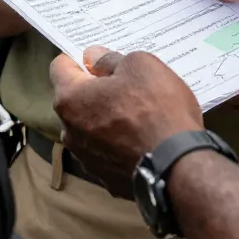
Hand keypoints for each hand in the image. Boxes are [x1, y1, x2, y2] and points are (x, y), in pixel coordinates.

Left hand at [50, 46, 203, 199]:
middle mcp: (70, 132)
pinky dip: (120, 145)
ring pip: (91, 129)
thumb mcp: (139, 66)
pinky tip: (143, 141)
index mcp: (70, 100)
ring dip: (107, 120)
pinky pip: (109, 153)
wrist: (179, 167)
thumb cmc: (157, 108)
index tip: (100, 59)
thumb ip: (109, 60)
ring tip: (139, 117)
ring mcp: (87, 160)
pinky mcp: (107, 181)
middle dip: (95, 91)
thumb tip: (94, 58)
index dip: (79, 58)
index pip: (59, 67)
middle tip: (126, 86)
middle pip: (76, 101)